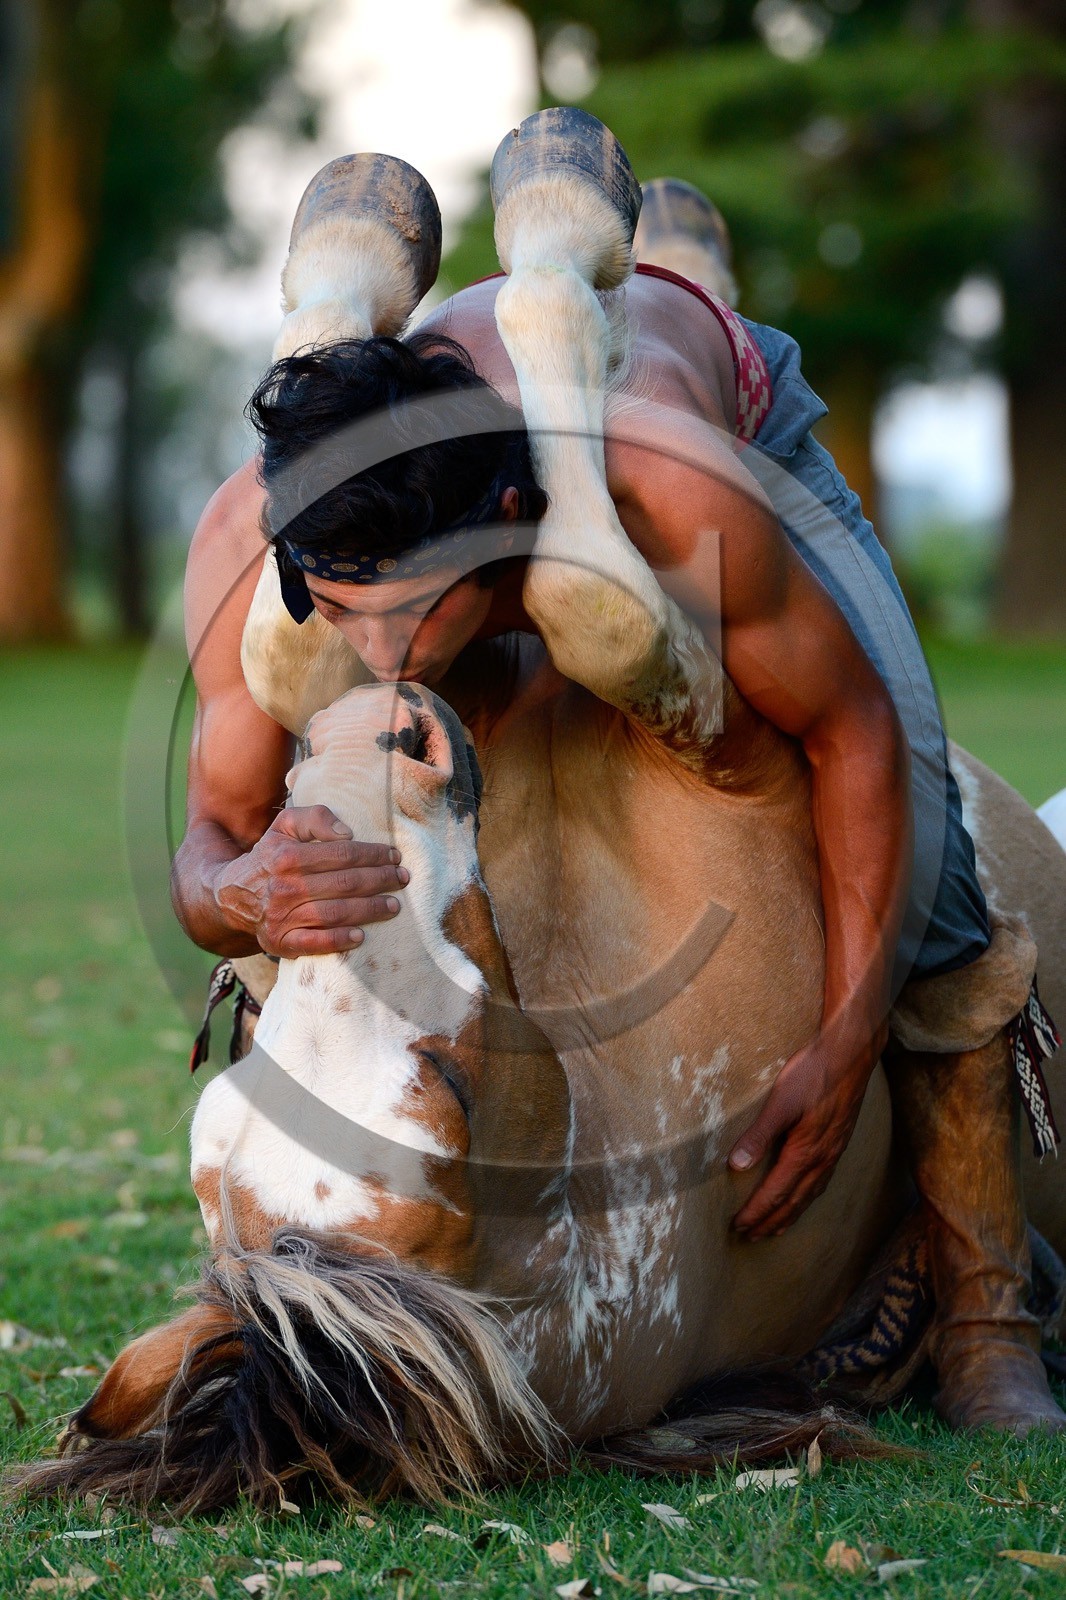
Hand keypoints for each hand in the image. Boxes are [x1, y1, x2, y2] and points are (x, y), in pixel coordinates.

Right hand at [214, 806, 408, 957]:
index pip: (342, 855)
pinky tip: (360, 936)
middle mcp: (284, 887)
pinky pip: (314, 943)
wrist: (232, 894)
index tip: (394, 856)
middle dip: (380, 881)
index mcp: (287, 857)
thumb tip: (347, 834)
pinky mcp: (280, 941)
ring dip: (369, 910)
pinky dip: (339, 940)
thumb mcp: (285, 825)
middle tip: (402, 879)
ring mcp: (282, 917)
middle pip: (344, 884)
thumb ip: (315, 817)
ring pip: (335, 913)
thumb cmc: (271, 856)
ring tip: (393, 906)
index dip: (373, 855)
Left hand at [728, 1020, 887, 1239]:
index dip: (756, 1212)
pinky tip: (803, 1194)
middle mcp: (823, 1159)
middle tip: (750, 1237)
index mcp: (806, 1152)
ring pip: (810, 1195)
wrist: (851, 1053)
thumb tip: (736, 1165)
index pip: (775, 1193)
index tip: (738, 1226)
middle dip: (770, 1221)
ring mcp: (834, 1152)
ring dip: (790, 1214)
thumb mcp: (780, 1101)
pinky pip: (822, 1182)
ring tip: (774, 1228)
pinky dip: (807, 1198)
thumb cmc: (814, 1073)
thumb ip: (759, 1134)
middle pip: (794, 1202)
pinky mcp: (839, 1141)